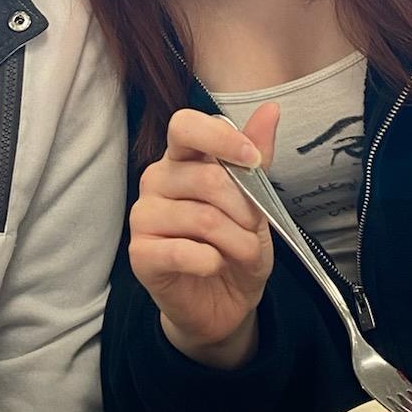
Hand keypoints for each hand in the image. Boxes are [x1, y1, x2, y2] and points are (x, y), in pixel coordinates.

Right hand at [129, 104, 277, 368]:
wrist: (225, 303)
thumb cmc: (236, 244)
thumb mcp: (256, 201)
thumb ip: (256, 157)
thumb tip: (271, 109)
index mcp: (181, 159)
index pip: (185, 126)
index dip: (220, 138)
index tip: (252, 160)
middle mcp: (156, 180)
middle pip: (206, 178)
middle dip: (245, 209)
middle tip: (253, 230)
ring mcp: (143, 216)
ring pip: (201, 218)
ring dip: (236, 241)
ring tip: (241, 253)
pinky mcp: (140, 254)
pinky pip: (183, 251)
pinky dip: (212, 262)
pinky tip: (213, 266)